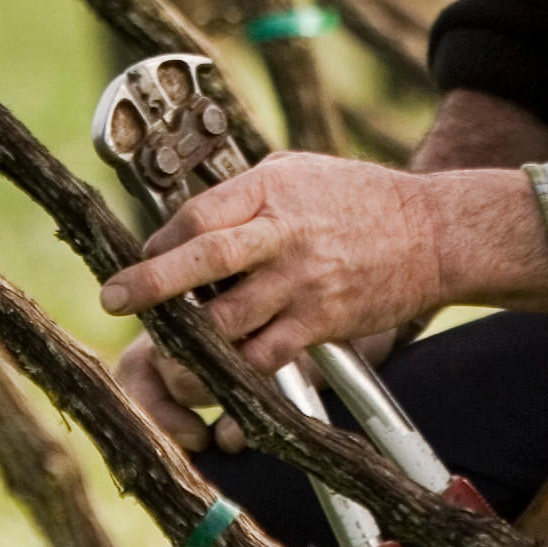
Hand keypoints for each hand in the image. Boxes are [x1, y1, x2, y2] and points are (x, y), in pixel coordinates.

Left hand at [98, 152, 547, 439]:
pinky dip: (236, 369)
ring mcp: (303, 280)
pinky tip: (219, 375)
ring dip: (190, 345)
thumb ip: (247, 193)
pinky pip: (266, 354)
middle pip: (204, 258)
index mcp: (271, 188)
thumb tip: (192, 218)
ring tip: (165, 358)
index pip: (198, 215)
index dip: (159, 241)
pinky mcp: (322, 321)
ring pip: (229, 320)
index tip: (137, 260)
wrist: (433, 232)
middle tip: (114, 299)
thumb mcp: (299, 171)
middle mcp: (283, 233)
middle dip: (153, 284)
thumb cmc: (360, 198)